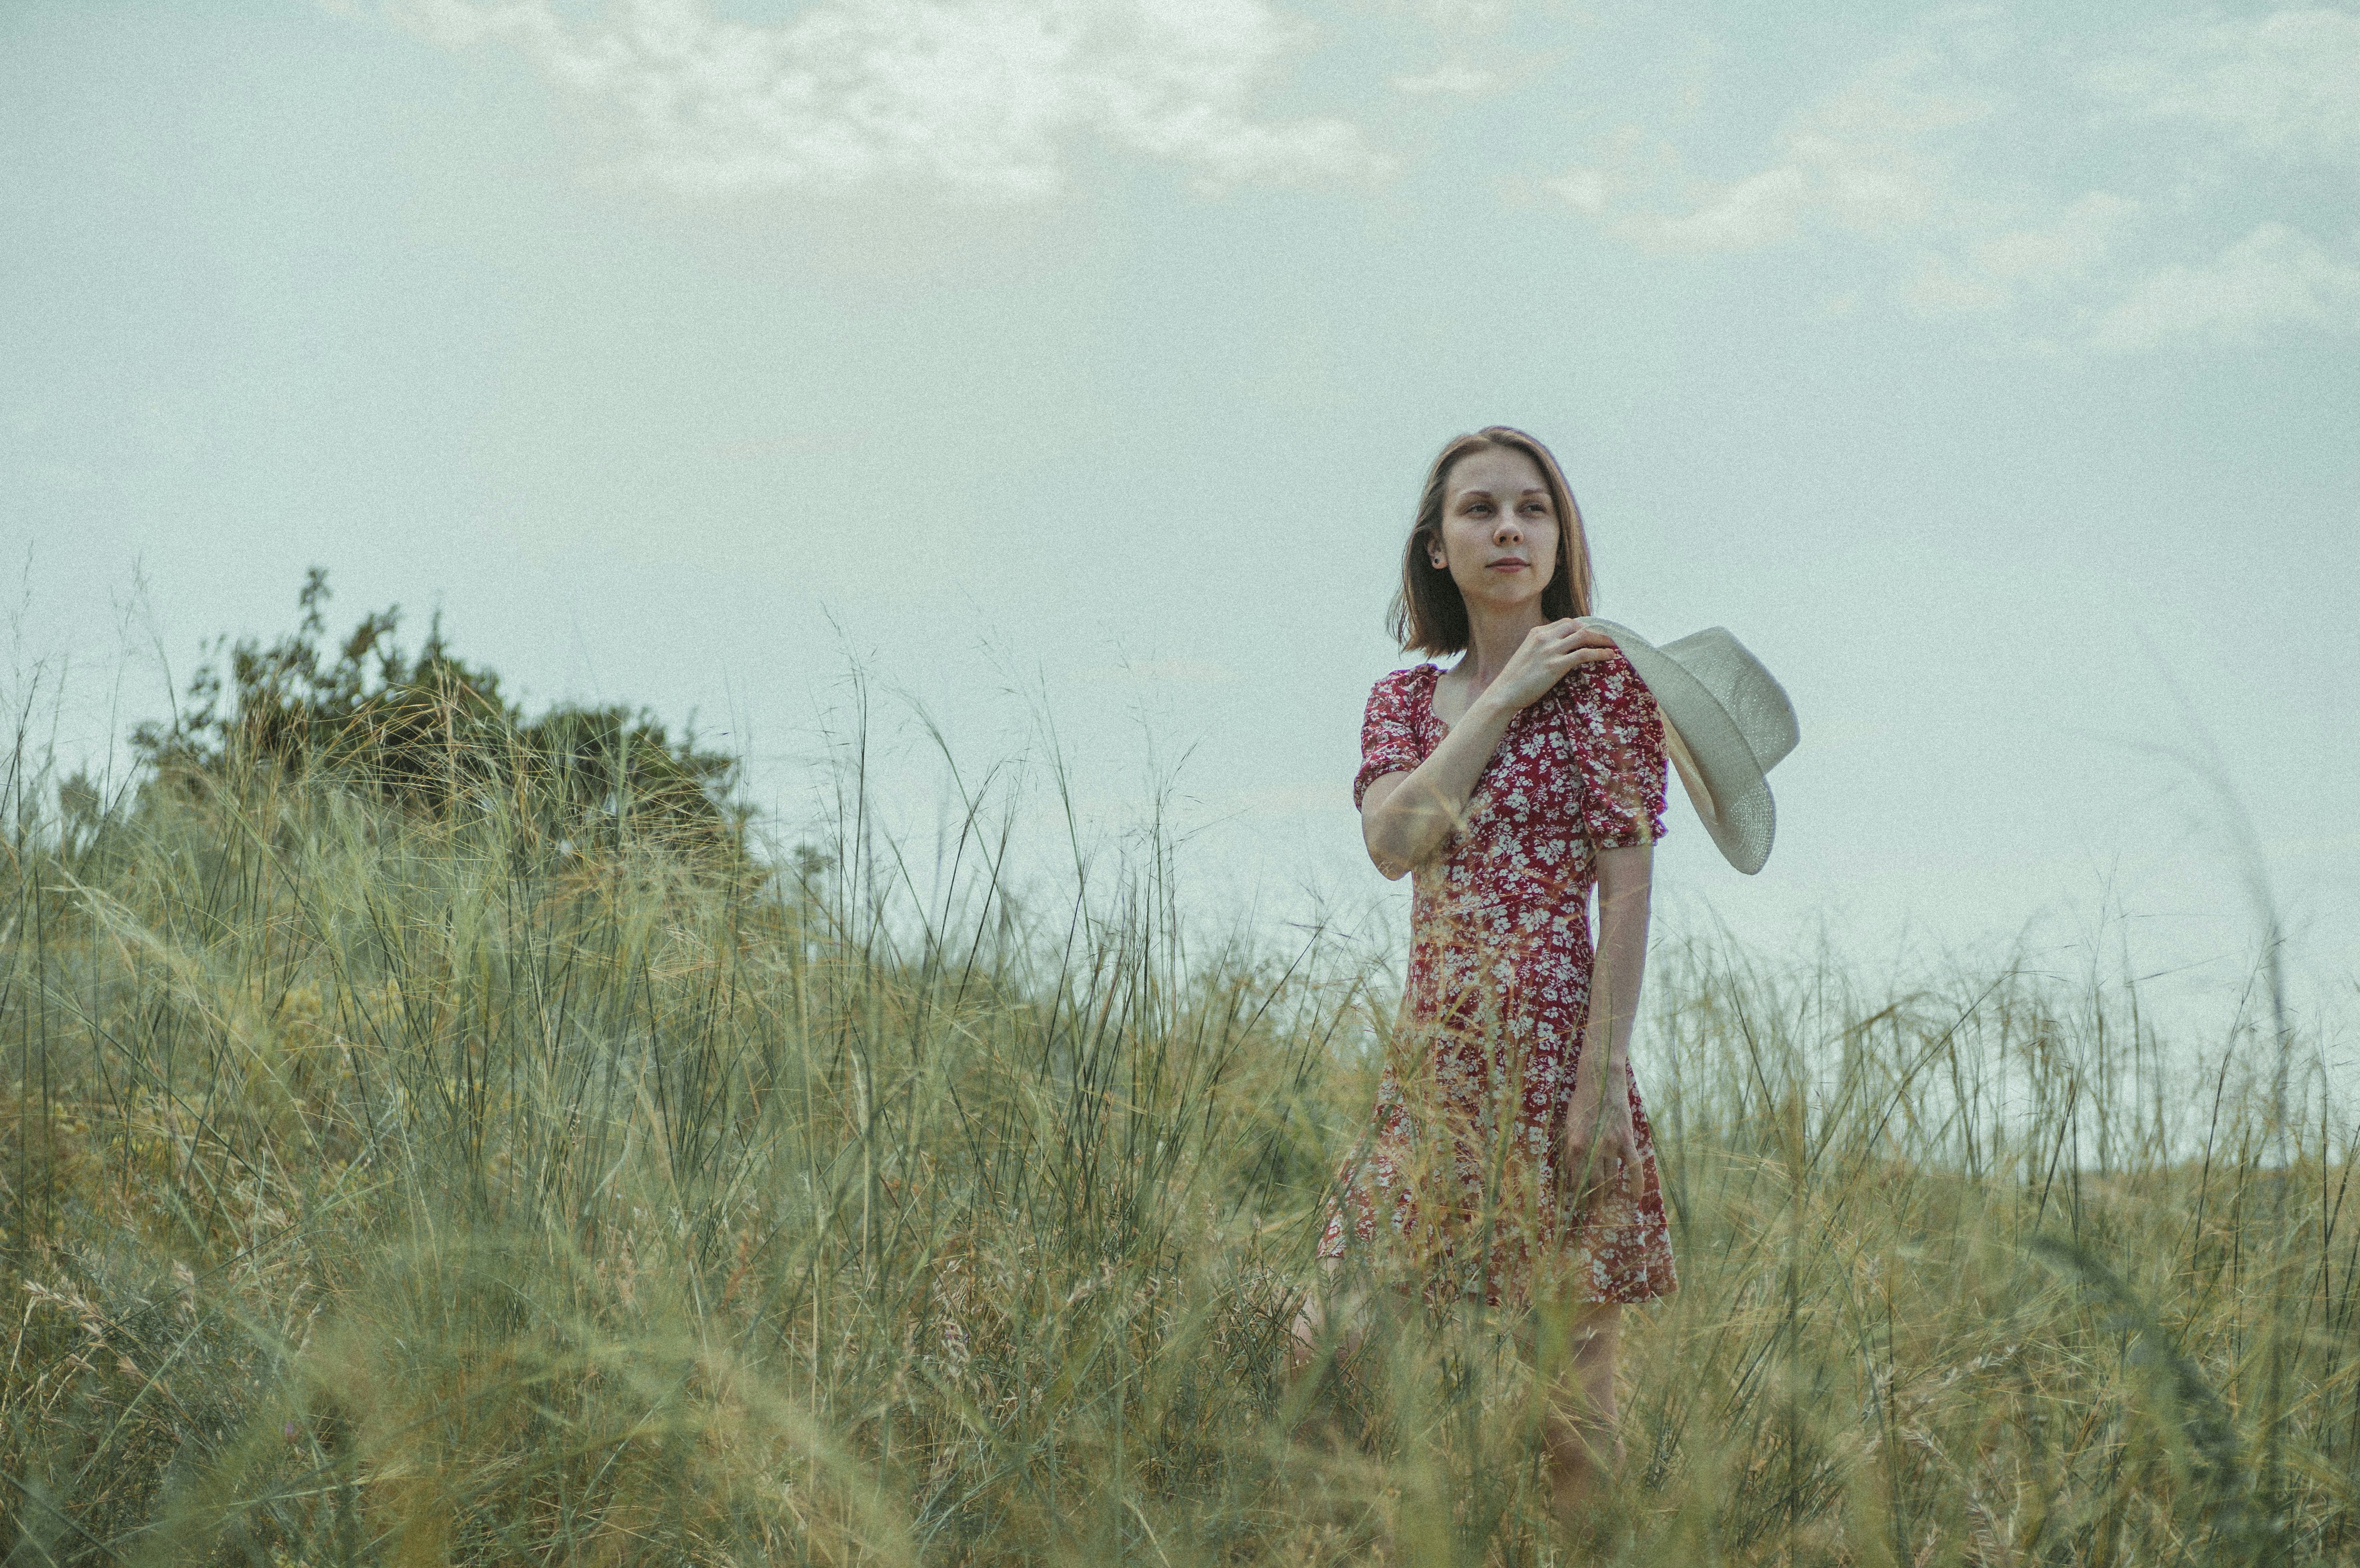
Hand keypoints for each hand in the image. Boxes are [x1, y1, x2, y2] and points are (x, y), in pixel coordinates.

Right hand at [1482, 621, 1620, 715]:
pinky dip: (1599, 653)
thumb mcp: (1526, 655)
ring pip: (1583, 636)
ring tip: (1614, 646)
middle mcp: (1544, 637)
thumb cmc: (1514, 680)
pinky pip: (1584, 654)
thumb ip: (1541, 648)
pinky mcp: (1555, 665)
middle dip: (1595, 631)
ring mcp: (1550, 650)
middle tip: (1607, 639)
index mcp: (1536, 633)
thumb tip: (1557, 651)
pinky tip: (1609, 656)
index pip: (1566, 622)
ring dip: (1602, 640)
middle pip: (1577, 626)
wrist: (1503, 693)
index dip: (1583, 627)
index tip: (1593, 634)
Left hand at [1561, 1072, 1641, 1212]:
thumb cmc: (1582, 1103)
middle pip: (1593, 1182)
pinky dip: (1635, 1183)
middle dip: (1593, 1199)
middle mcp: (1591, 1148)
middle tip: (1593, 1210)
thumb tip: (1573, 1171)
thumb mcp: (1569, 1126)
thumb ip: (1572, 1148)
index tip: (1578, 1204)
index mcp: (1573, 1145)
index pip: (1576, 1178)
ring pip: (1611, 1177)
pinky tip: (1635, 1197)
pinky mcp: (1625, 1139)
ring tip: (1607, 1203)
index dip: (1578, 1193)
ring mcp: (1609, 1144)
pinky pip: (1633, 1166)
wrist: (1600, 1081)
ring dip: (1608, 1193)